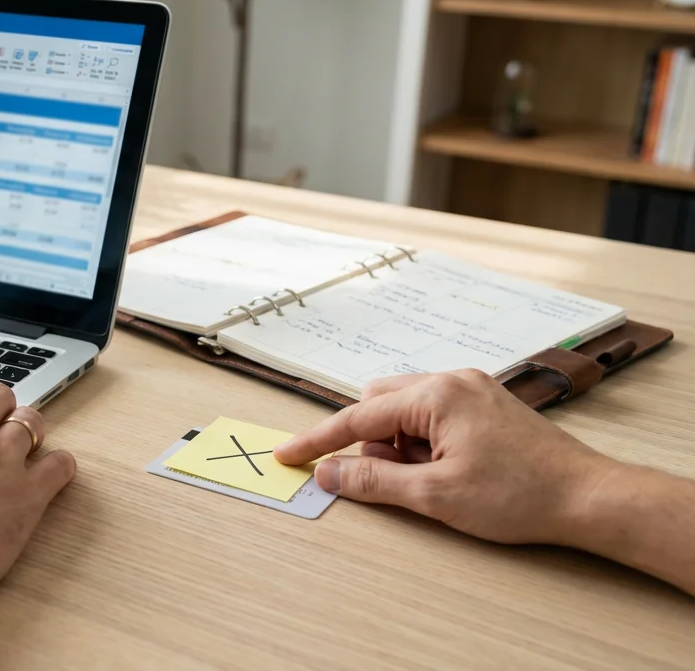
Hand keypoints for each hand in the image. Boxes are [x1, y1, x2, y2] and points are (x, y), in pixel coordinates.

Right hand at [274, 369, 617, 544]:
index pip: (358, 417)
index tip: (287, 454)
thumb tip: (328, 473)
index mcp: (435, 395)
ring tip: (433, 480)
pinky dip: (425, 441)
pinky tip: (448, 470)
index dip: (319, 441)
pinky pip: (434, 414)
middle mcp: (452, 380)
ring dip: (401, 445)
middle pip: (379, 403)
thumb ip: (373, 481)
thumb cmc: (520, 495)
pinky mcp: (486, 403)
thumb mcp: (435, 495)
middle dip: (372, 443)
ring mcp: (472, 388)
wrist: (589, 497)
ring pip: (406, 409)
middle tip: (392, 481)